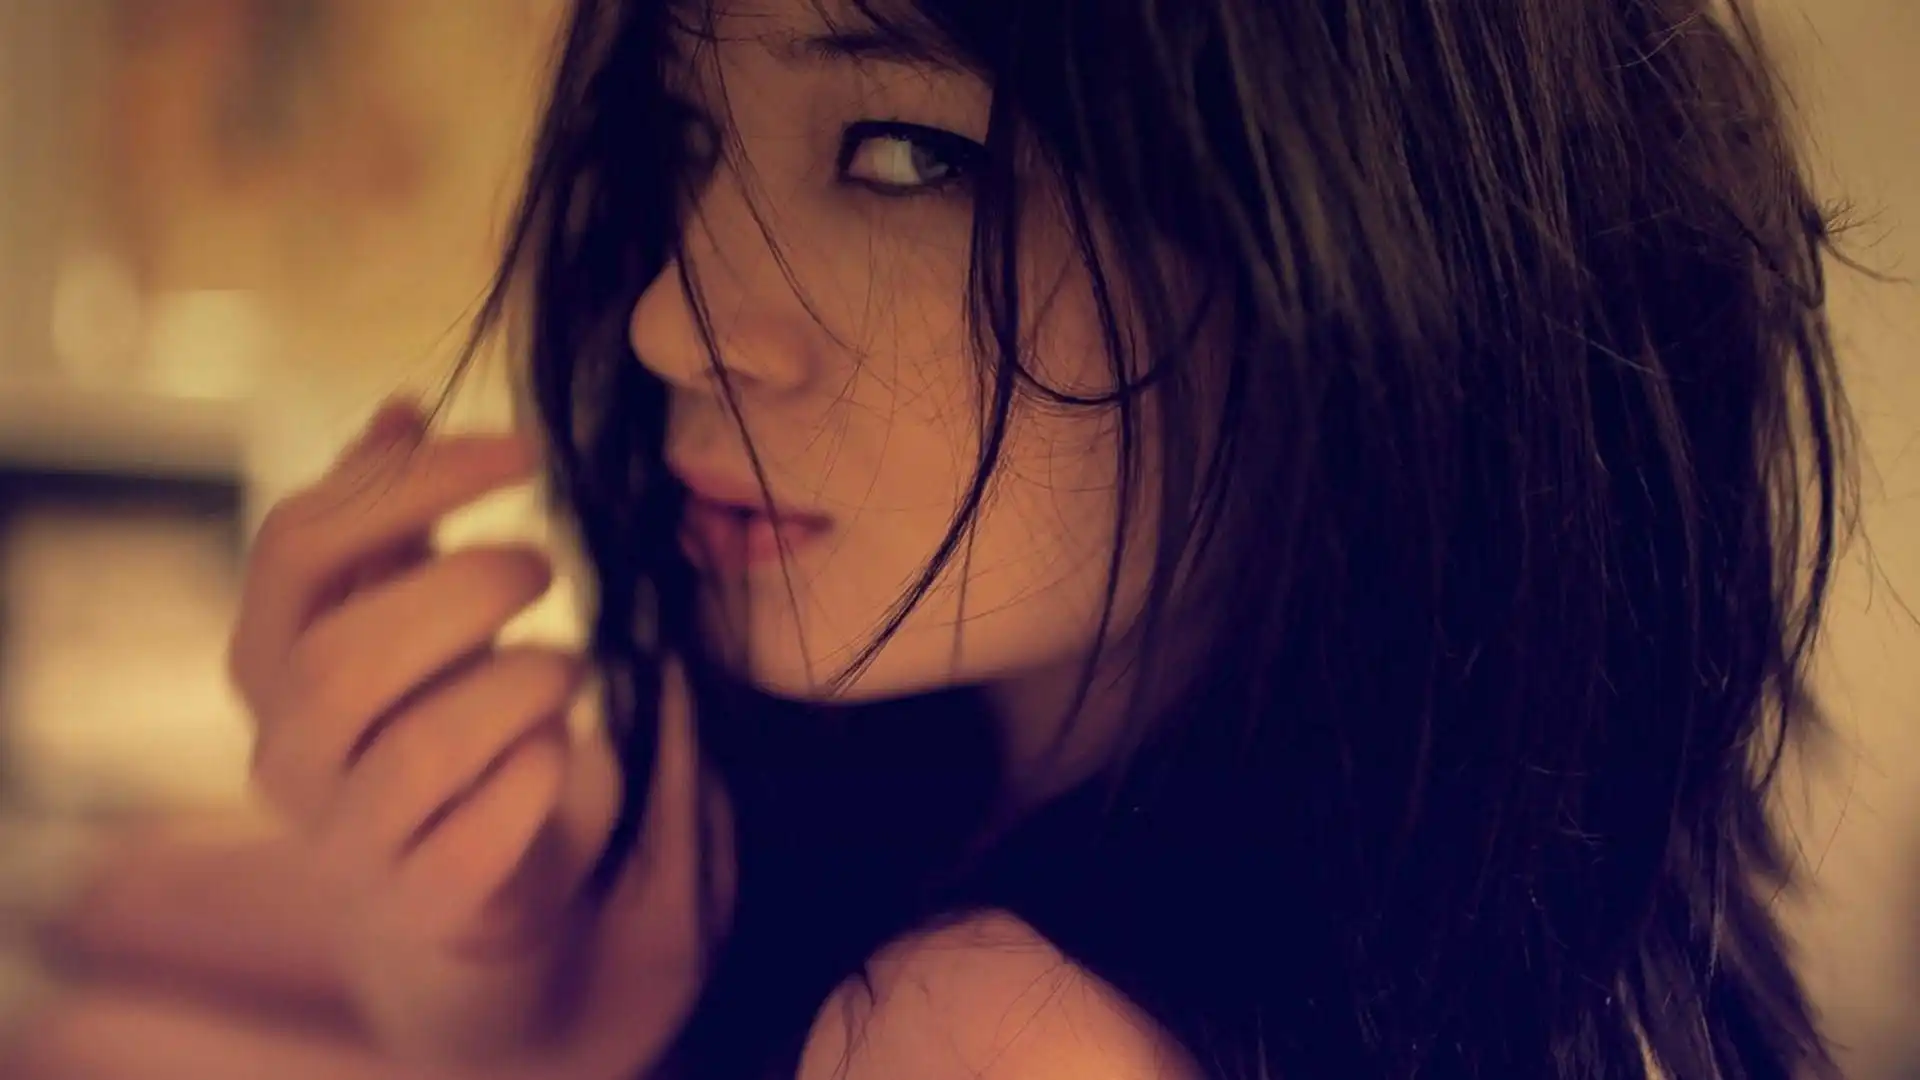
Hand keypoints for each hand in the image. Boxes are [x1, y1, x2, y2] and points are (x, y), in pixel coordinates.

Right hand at [227, 400, 621, 1056]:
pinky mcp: (421, 906)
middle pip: (337, 660)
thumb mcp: (410, 608)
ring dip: (515, 688)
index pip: (296, 547)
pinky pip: (470, 846)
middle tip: (546, 565)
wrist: (467, 880)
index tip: (523, 450)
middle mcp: (285, 753)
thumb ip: (393, 517)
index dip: (410, 483)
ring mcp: (344, 841)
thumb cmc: (438, 714)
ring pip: (412, 756)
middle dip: (459, 594)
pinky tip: (560, 748)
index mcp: (268, 658)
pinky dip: (530, 783)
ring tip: (571, 664)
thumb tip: (397, 405)